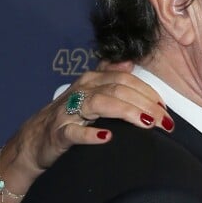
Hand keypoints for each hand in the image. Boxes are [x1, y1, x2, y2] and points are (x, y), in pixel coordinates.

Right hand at [1, 65, 172, 197]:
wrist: (36, 140)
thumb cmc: (69, 117)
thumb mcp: (90, 94)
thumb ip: (110, 77)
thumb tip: (130, 62)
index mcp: (92, 80)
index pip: (126, 80)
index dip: (148, 92)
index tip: (166, 109)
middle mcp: (81, 90)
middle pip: (118, 90)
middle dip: (145, 104)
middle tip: (165, 122)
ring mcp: (68, 111)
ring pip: (100, 104)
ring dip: (126, 112)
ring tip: (146, 123)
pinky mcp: (58, 133)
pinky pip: (74, 132)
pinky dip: (91, 134)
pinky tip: (107, 137)